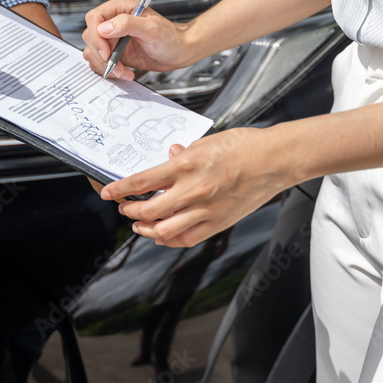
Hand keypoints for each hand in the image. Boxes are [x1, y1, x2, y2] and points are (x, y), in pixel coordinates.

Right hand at [81, 0, 188, 79]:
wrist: (178, 53)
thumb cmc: (170, 38)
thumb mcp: (151, 29)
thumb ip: (127, 24)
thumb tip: (104, 28)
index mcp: (121, 7)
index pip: (94, 18)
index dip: (96, 37)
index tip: (106, 52)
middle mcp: (113, 21)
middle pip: (90, 37)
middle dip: (101, 55)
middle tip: (115, 65)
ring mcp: (112, 37)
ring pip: (92, 51)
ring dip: (105, 65)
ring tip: (122, 71)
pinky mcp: (113, 52)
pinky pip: (99, 62)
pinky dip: (108, 70)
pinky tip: (124, 72)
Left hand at [100, 128, 290, 246]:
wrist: (274, 160)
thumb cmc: (243, 147)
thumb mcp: (205, 143)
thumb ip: (182, 155)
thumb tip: (166, 159)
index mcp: (185, 166)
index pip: (142, 182)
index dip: (119, 190)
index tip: (108, 193)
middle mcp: (192, 191)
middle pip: (147, 211)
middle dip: (130, 212)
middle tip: (125, 208)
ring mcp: (205, 210)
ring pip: (163, 230)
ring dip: (146, 229)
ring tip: (140, 224)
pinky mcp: (218, 223)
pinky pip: (186, 238)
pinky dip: (169, 239)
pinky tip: (162, 235)